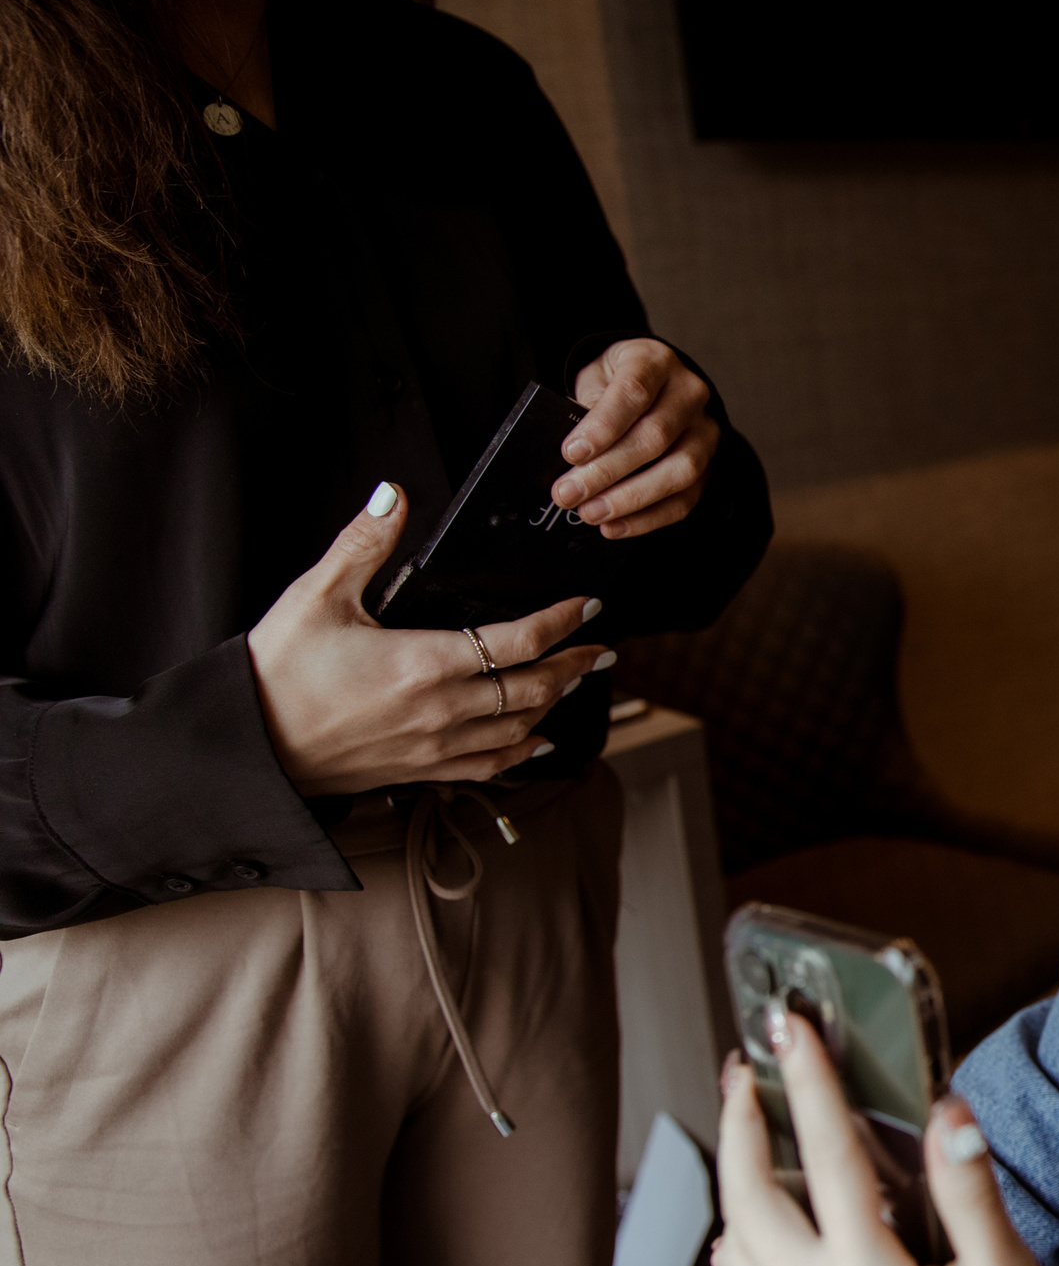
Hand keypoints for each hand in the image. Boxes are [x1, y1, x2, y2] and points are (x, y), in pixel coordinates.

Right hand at [246, 484, 613, 796]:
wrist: (248, 747)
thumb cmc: (277, 670)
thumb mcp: (315, 596)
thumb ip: (361, 545)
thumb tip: (393, 496)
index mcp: (424, 662)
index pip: (517, 642)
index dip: (560, 622)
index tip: (588, 605)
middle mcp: (442, 710)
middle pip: (533, 688)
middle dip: (574, 664)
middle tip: (603, 647)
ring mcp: (435, 746)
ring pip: (519, 727)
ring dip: (556, 702)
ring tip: (579, 680)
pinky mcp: (421, 770)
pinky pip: (490, 765)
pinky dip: (524, 751)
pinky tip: (541, 741)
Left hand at [554, 338, 720, 537]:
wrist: (658, 388)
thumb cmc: (618, 384)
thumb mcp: (596, 379)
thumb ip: (587, 408)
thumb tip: (574, 458)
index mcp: (656, 362)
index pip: (634, 392)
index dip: (603, 426)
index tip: (572, 453)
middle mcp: (690, 395)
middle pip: (654, 437)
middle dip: (607, 471)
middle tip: (569, 493)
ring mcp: (705, 432)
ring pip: (678, 471)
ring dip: (630, 499)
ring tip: (590, 513)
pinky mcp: (709, 467)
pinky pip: (685, 500)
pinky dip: (647, 519)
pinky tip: (614, 526)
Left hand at [713, 1021, 1058, 1265]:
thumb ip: (970, 1192)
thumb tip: (946, 1110)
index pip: (824, 1156)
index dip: (806, 1082)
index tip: (789, 1025)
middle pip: (746, 1197)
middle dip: (739, 1122)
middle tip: (746, 1067)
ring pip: (735, 1245)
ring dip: (733, 1177)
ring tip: (748, 1126)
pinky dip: (740, 1241)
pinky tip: (752, 1225)